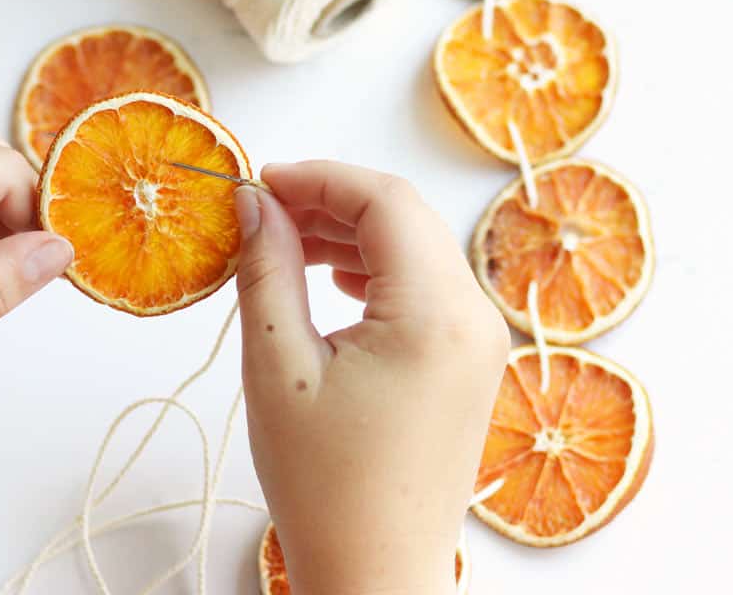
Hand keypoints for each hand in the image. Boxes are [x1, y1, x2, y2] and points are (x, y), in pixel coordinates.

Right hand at [233, 162, 508, 594]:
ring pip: (415, 249)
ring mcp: (479, 342)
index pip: (384, 200)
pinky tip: (328, 279)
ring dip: (350, 234)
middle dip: (331, 200)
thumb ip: (267, 270)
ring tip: (284, 245)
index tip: (259, 183)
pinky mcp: (468, 363)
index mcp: (436, 315)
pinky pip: (424, 288)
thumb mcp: (277, 368)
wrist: (377, 573)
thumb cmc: (326, 487)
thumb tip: (254, 202)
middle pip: (405, 217)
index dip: (317, 178)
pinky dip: (374, 270)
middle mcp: (474, 319)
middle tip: (263, 210)